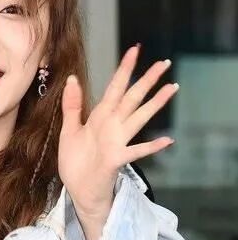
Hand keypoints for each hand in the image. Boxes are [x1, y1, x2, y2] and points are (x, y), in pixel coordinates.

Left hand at [58, 45, 177, 223]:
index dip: (124, 69)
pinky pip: (136, 151)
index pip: (115, 88)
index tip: (134, 50)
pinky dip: (151, 146)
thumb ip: (72, 106)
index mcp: (100, 117)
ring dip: (154, 104)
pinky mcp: (115, 159)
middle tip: (164, 62)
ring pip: (138, 118)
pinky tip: (168, 140)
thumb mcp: (68, 130)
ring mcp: (117, 141)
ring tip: (171, 88)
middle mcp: (112, 126)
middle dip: (147, 80)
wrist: (78, 190)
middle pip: (132, 98)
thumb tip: (72, 78)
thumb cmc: (75, 162)